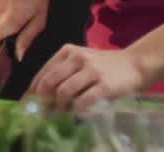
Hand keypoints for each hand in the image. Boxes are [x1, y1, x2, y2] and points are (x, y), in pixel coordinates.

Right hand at [0, 0, 49, 59]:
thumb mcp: (40, 18)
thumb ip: (27, 38)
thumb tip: (18, 55)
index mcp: (8, 20)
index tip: (8, 52)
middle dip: (8, 38)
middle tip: (26, 28)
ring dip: (9, 26)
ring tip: (26, 14)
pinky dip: (8, 16)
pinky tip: (21, 6)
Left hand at [29, 45, 144, 109]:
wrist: (134, 64)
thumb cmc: (103, 66)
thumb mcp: (80, 61)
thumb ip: (61, 73)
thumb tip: (38, 94)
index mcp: (68, 51)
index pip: (43, 73)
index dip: (33, 91)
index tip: (29, 105)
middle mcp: (77, 58)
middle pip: (49, 83)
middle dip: (43, 102)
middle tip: (44, 113)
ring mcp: (92, 71)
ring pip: (63, 92)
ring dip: (60, 107)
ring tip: (63, 112)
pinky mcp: (105, 85)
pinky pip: (83, 101)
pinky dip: (77, 110)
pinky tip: (78, 112)